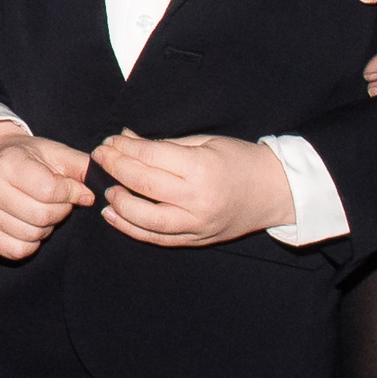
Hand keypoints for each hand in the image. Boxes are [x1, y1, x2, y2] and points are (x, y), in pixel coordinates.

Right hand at [0, 119, 93, 259]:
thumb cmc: (31, 159)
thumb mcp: (57, 154)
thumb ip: (81, 168)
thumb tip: (97, 191)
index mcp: (9, 164)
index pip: (49, 190)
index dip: (71, 193)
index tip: (78, 191)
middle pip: (41, 216)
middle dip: (61, 211)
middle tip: (61, 202)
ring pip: (31, 235)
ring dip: (47, 227)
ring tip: (45, 211)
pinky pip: (17, 250)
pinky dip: (31, 243)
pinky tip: (31, 225)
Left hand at [93, 130, 295, 247]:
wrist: (276, 191)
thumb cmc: (240, 159)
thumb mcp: (205, 142)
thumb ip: (163, 144)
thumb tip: (124, 137)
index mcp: (202, 168)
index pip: (151, 158)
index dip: (124, 149)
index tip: (107, 142)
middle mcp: (198, 199)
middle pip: (144, 185)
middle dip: (115, 169)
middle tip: (99, 158)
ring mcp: (198, 224)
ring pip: (147, 220)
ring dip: (120, 204)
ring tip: (106, 189)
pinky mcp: (198, 240)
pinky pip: (159, 239)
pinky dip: (133, 229)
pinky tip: (115, 216)